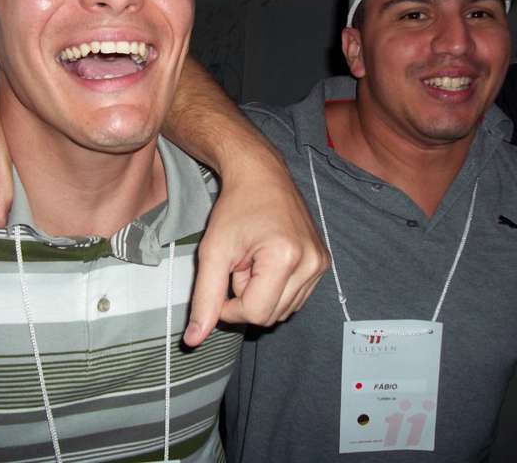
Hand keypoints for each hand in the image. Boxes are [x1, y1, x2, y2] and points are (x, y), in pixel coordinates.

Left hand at [183, 149, 328, 345]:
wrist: (262, 175)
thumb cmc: (235, 209)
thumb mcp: (213, 252)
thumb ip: (205, 298)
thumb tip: (194, 340)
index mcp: (285, 258)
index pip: (254, 313)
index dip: (230, 306)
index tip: (223, 278)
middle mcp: (311, 263)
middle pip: (270, 315)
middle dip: (247, 297)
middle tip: (239, 263)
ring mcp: (320, 264)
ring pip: (283, 310)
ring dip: (261, 293)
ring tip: (254, 260)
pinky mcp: (323, 263)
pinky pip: (295, 298)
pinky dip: (276, 288)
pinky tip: (268, 261)